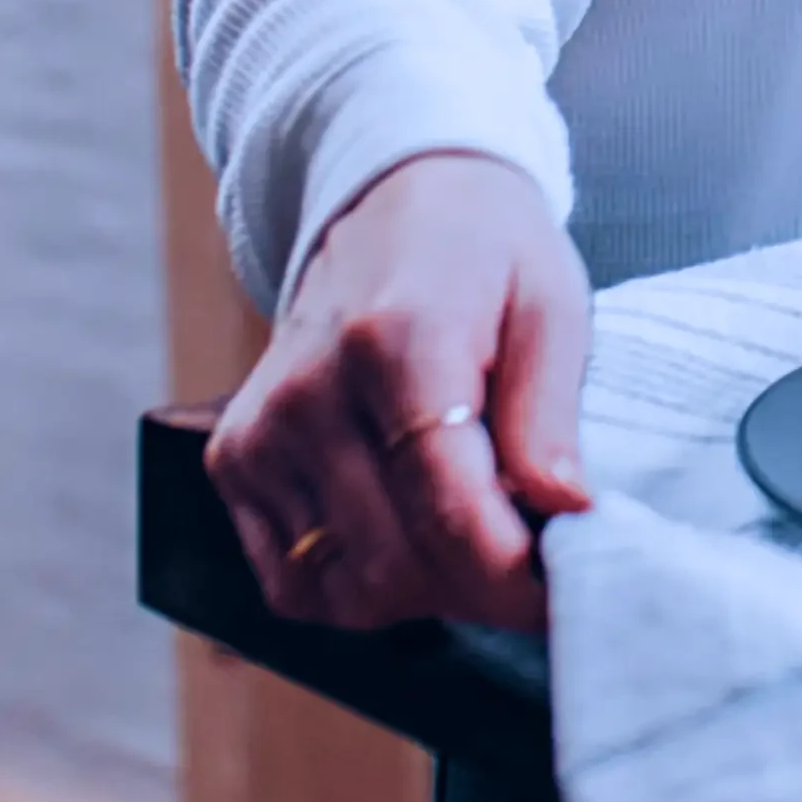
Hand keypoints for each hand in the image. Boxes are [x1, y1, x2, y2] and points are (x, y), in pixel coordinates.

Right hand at [207, 149, 598, 632]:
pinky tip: (409, 539)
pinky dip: (360, 589)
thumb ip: (551, 415)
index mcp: (393, 344)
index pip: (449, 511)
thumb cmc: (486, 255)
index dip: (514, 578)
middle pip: (396, 564)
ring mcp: (258, 433)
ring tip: (476, 545)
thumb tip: (568, 515)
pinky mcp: (233, 461)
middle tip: (534, 570)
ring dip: (425, 596)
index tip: (567, 594)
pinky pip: (293, 583)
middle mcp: (307, 395)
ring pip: (346, 589)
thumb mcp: (550, 305)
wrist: (389, 204)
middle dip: (479, 592)